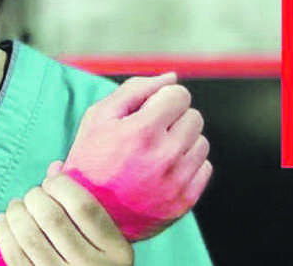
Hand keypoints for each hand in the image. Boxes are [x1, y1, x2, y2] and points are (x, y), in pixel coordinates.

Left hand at [0, 172, 132, 265]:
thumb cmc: (99, 261)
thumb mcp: (107, 239)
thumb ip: (86, 203)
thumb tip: (54, 167)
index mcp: (116, 250)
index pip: (83, 206)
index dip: (61, 185)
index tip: (51, 182)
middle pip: (52, 218)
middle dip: (35, 197)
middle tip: (33, 195)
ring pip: (30, 237)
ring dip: (16, 213)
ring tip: (16, 205)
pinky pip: (15, 256)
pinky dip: (4, 233)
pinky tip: (4, 220)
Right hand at [63, 73, 211, 239]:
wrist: (87, 215)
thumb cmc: (91, 160)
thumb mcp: (99, 117)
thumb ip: (136, 89)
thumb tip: (172, 77)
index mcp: (142, 131)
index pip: (179, 95)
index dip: (162, 99)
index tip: (147, 112)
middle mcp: (164, 156)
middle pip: (194, 117)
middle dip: (173, 119)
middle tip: (149, 133)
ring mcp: (177, 181)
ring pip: (201, 142)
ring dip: (182, 142)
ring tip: (155, 153)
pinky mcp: (184, 201)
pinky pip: (204, 168)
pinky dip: (187, 165)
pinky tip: (163, 170)